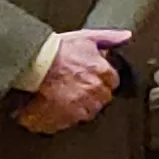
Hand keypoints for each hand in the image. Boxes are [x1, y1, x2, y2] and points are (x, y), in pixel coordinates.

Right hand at [16, 28, 133, 133]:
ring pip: (89, 111)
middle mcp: (95, 91)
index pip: (112, 82)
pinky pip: (72, 121)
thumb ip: (109, 38)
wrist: (32, 64)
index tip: (88, 75)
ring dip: (80, 105)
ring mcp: (81, 106)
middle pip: (102, 98)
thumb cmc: (57, 50)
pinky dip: (65, 115)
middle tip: (74, 84)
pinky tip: (56, 104)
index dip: (100, 78)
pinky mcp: (66, 119)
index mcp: (102, 72)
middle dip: (92, 92)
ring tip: (65, 94)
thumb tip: (127, 37)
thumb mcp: (85, 37)